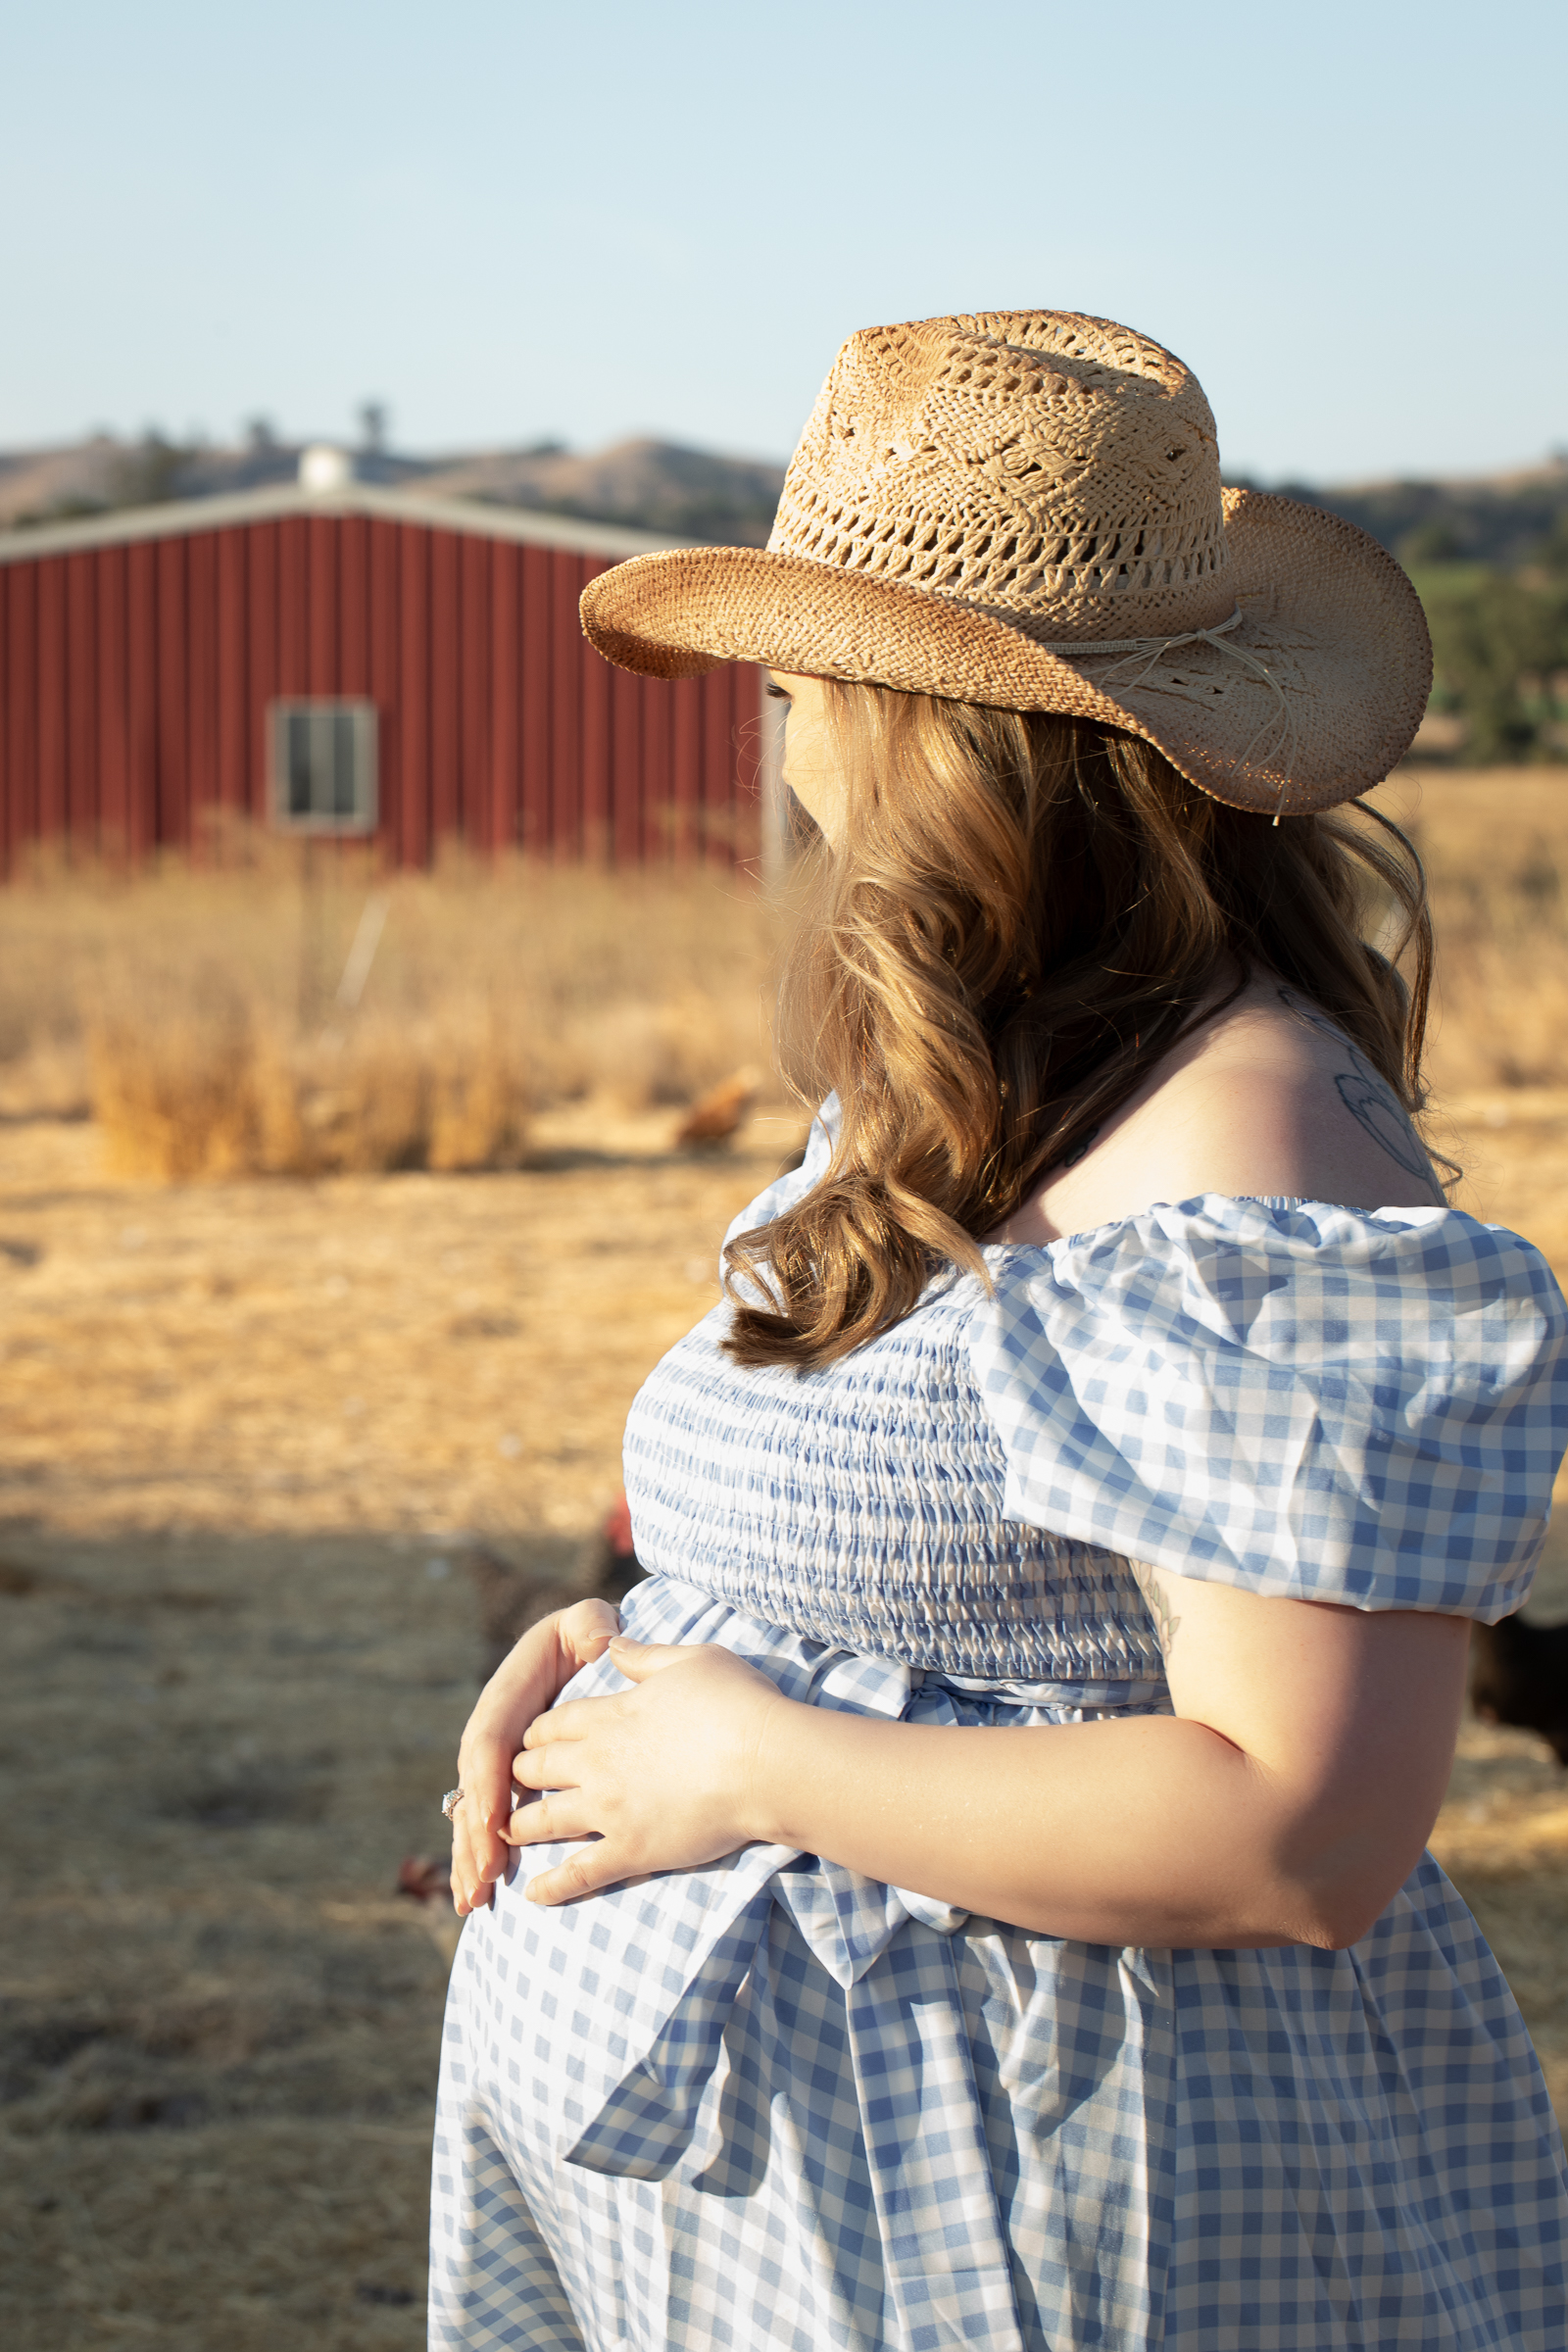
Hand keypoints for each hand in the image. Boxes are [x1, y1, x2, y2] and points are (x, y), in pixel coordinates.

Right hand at [448, 1600, 619, 1915]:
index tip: (494, 1819)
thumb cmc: (584, 1636)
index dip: (488, 1781)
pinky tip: (471, 1898)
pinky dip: (475, 1860)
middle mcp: (491, 1732)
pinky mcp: (502, 1782)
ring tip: (472, 1901)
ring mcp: (493, 1762)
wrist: (576, 1644)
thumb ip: (589, 1625)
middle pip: (474, 1789)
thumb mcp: (587, 1621)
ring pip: (471, 1815)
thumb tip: (599, 1641)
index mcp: (506, 1698)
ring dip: (470, 1857)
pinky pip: (483, 1824)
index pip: (489, 1742)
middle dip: (475, 1835)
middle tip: (485, 1877)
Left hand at [506, 1636, 787, 1903]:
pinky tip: (532, 1894)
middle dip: (522, 1774)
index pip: (553, 1723)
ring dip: (521, 1825)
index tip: (531, 1739)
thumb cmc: (736, 1703)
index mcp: (609, 1715)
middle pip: (538, 1768)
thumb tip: (610, 1643)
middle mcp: (597, 1762)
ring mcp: (609, 1810)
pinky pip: (579, 1873)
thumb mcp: (690, 1659)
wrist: (765, 1762)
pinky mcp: (630, 1850)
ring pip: (545, 1820)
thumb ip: (642, 1656)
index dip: (537, 1732)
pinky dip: (551, 1886)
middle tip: (514, 1782)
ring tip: (507, 1833)